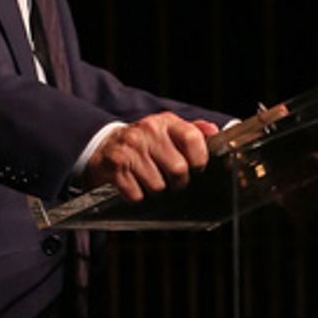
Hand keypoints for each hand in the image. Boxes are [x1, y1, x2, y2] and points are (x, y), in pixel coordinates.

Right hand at [86, 114, 220, 201]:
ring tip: (149, 180)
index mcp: (165, 122)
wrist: (103, 146)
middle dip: (178, 182)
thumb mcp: (167, 130)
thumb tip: (214, 131)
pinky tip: (134, 184)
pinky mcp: (116, 166)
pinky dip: (137, 195)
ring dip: (156, 190)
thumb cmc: (143, 143)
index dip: (199, 159)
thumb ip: (193, 131)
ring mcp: (130, 148)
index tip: (197, 168)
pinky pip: (136, 194)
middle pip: (178, 169)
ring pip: (158, 186)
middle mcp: (148, 131)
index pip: (192, 138)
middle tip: (173, 181)